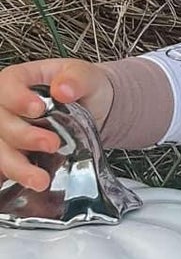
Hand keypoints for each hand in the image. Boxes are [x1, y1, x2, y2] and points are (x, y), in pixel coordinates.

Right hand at [0, 59, 112, 192]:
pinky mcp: (16, 153)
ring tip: (40, 179)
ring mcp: (9, 132)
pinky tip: (32, 184)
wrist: (94, 107)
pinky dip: (18, 176)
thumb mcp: (86, 75)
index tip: (38, 109)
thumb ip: (75, 79)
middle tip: (52, 143)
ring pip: (1, 150)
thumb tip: (62, 89)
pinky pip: (8, 166)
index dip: (17, 99)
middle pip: (1, 122)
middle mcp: (7, 106)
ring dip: (18, 166)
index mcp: (20, 80)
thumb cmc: (82, 86)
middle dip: (24, 136)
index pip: (7, 85)